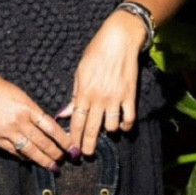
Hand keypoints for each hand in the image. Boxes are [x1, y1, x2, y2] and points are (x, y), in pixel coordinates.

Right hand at [0, 59, 74, 167]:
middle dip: (56, 153)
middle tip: (64, 159)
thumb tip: (47, 126)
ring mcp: (6, 131)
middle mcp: (18, 121)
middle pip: (42, 142)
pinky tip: (31, 160)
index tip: (71, 147)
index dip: (63, 140)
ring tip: (52, 166)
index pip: (51, 128)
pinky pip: (13, 152)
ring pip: (29, 151)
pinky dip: (24, 157)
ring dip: (43, 160)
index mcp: (27, 107)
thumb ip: (32, 111)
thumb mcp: (19, 94)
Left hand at [57, 10, 144, 156]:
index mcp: (84, 92)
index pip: (77, 121)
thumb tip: (65, 114)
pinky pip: (129, 118)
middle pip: (93, 129)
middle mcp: (99, 98)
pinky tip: (123, 126)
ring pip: (112, 126)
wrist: (119, 40)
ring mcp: (115, 98)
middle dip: (89, 145)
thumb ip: (74, 96)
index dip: (75, 138)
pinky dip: (126, 126)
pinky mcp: (130, 95)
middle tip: (87, 154)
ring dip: (109, 131)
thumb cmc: (96, 53)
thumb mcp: (80, 72)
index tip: (73, 149)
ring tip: (107, 130)